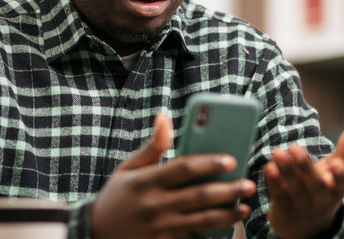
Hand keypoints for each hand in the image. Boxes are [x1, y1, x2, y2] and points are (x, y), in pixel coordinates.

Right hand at [91, 113, 256, 238]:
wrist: (95, 232)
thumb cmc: (117, 195)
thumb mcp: (128, 167)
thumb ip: (152, 146)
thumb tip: (165, 117)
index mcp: (147, 181)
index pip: (183, 168)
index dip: (208, 163)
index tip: (231, 159)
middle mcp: (155, 204)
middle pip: (199, 196)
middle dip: (228, 190)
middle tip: (249, 184)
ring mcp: (159, 227)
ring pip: (201, 221)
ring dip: (227, 215)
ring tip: (245, 208)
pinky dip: (211, 237)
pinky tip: (228, 230)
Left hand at [264, 122, 343, 238]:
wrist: (307, 225)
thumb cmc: (325, 187)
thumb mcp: (338, 170)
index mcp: (338, 189)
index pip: (343, 183)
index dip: (340, 175)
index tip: (337, 164)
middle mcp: (322, 200)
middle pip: (315, 184)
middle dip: (305, 167)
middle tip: (295, 148)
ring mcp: (303, 207)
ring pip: (294, 188)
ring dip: (285, 170)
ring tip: (278, 152)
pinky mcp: (285, 211)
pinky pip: (279, 196)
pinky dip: (274, 182)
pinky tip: (269, 167)